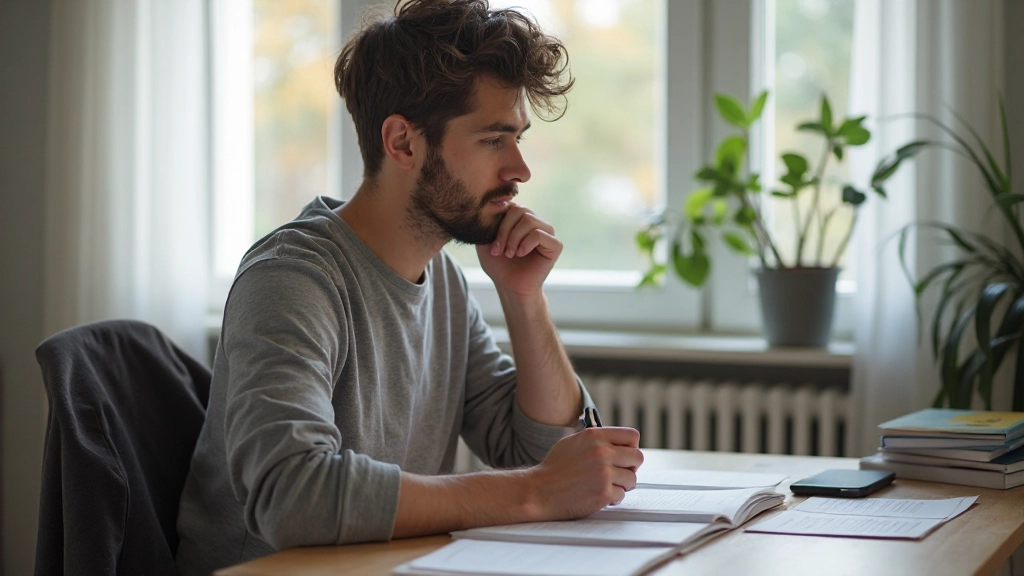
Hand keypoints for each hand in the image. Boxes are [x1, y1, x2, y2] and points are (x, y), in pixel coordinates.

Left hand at [476, 204, 561, 296]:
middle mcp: (536, 222)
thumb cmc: (498, 265)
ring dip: (514, 238)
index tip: (491, 243)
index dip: (498, 222)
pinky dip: (526, 244)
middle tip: (498, 249)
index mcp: (521, 218)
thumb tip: (495, 203)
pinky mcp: (555, 245)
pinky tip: (521, 254)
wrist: (509, 286)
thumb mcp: (485, 241)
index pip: (510, 205)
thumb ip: (487, 222)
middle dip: (505, 230)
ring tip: (509, 253)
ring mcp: (547, 232)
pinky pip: (539, 234)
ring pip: (529, 221)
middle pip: (520, 210)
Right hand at [525, 427, 642, 520]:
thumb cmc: (555, 468)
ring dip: (622, 485)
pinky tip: (598, 494)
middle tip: (620, 473)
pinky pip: (621, 495)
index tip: (624, 456)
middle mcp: (601, 452)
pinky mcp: (603, 493)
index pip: (632, 436)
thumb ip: (596, 439)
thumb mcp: (573, 442)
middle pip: (638, 457)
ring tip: (606, 485)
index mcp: (595, 436)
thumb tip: (619, 443)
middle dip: (631, 467)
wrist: (540, 491)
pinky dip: (612, 498)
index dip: (630, 447)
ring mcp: (603, 473)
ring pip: (632, 479)